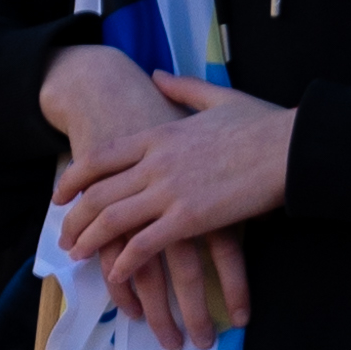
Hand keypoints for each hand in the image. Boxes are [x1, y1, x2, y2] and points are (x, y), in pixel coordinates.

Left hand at [41, 55, 275, 348]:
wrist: (290, 146)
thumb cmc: (261, 123)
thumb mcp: (215, 97)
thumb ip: (181, 88)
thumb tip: (157, 75)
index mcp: (158, 133)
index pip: (100, 157)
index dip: (74, 179)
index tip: (60, 196)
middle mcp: (154, 162)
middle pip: (98, 192)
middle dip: (74, 218)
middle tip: (63, 236)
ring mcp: (169, 191)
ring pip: (112, 219)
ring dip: (91, 241)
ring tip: (78, 257)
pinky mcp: (189, 219)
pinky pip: (144, 244)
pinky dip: (125, 261)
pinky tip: (116, 274)